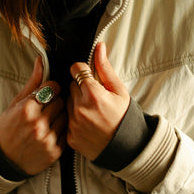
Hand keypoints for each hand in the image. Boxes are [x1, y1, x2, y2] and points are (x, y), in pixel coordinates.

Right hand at [0, 56, 66, 175]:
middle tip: (47, 107)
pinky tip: (51, 131)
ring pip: (66, 116)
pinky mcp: (54, 151)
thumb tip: (42, 60)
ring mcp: (47, 139)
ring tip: (49, 119)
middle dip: (55, 102)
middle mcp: (37, 124)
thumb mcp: (15, 103)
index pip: (52, 87)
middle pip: (60, 101)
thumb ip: (33, 82)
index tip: (49, 91)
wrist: (3, 159)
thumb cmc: (8, 127)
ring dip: (60, 116)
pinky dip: (61, 130)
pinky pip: (67, 132)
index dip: (52, 88)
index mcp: (26, 109)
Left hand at [67, 42, 129, 159]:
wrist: (127, 147)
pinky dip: (74, 120)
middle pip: (71, 86)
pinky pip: (66, 120)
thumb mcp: (119, 90)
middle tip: (94, 98)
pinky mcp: (70, 137)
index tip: (88, 77)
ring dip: (75, 104)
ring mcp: (74, 124)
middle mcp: (80, 108)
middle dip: (80, 89)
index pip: (76, 69)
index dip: (82, 71)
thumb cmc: (124, 116)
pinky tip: (87, 124)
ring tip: (91, 112)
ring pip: (66, 103)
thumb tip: (99, 46)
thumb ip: (104, 68)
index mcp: (93, 94)